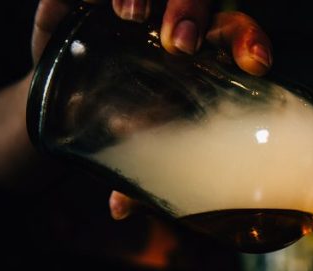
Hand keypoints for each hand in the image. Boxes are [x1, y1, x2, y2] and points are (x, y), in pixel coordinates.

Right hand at [30, 1, 272, 218]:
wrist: (59, 99)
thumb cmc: (121, 125)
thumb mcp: (132, 150)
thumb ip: (135, 176)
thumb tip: (120, 209)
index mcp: (202, 58)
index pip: (238, 36)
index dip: (249, 43)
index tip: (253, 64)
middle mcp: (172, 23)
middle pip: (198, 2)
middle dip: (191, 14)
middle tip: (177, 43)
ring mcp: (134, 8)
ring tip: (130, 16)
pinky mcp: (87, 0)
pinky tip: (96, 3)